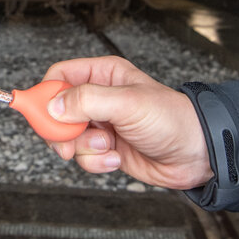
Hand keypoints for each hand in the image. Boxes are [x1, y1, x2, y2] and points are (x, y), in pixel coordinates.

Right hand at [43, 56, 213, 189]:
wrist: (196, 153)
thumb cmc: (172, 118)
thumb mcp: (128, 103)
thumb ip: (87, 101)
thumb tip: (53, 106)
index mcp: (102, 75)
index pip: (59, 77)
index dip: (46, 94)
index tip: (42, 115)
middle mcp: (98, 98)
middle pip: (55, 111)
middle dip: (61, 131)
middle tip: (68, 143)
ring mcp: (100, 125)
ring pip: (67, 138)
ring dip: (85, 148)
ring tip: (110, 147)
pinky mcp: (105, 149)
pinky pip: (83, 158)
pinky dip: (97, 163)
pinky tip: (117, 159)